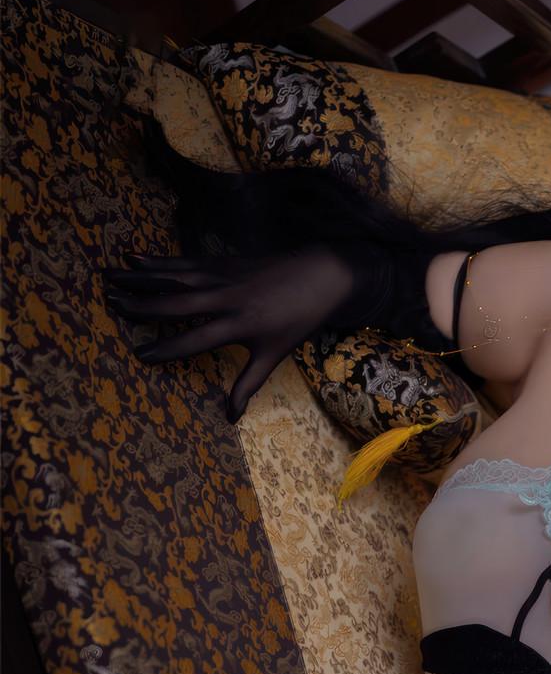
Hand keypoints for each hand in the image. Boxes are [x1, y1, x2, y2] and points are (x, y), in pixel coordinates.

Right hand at [102, 244, 358, 422]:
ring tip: (108, 276)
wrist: (320, 275)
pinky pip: (184, 262)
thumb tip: (229, 417)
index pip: (195, 341)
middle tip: (110, 305)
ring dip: (140, 277)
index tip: (139, 354)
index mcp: (239, 325)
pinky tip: (134, 257)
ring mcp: (222, 276)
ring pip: (174, 277)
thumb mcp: (275, 355)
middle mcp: (226, 298)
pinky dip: (159, 260)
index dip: (167, 349)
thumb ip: (248, 383)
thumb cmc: (298, 320)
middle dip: (142, 305)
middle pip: (177, 303)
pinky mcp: (222, 262)